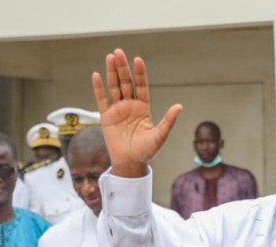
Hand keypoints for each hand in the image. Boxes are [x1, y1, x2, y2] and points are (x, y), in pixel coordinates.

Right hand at [92, 48, 182, 177]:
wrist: (131, 164)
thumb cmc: (147, 152)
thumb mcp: (159, 136)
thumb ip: (168, 121)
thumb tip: (179, 106)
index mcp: (143, 108)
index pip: (141, 86)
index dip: (140, 73)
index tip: (138, 60)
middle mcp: (130, 106)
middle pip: (126, 83)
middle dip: (123, 68)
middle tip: (119, 52)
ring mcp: (118, 111)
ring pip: (114, 88)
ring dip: (111, 73)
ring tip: (110, 57)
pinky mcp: (106, 118)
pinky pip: (102, 100)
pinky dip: (99, 89)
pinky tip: (96, 76)